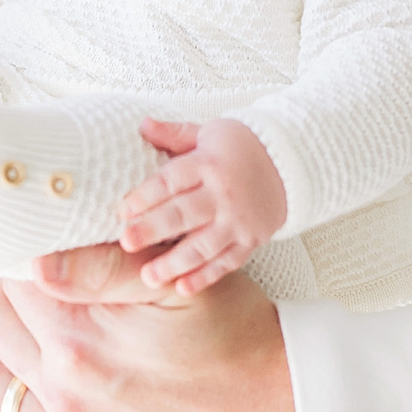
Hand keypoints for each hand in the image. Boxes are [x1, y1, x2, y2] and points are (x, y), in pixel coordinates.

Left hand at [0, 242, 294, 411]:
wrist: (275, 399)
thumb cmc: (230, 325)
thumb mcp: (169, 279)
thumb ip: (98, 264)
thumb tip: (32, 256)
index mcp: (82, 336)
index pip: (18, 276)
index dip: (16, 248)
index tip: (11, 227)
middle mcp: (66, 389)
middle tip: (1, 262)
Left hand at [117, 118, 288, 294]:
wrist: (289, 164)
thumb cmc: (240, 147)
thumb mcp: (207, 132)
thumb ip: (174, 134)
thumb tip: (142, 124)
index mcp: (208, 163)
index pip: (171, 180)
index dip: (145, 196)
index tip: (122, 211)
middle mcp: (223, 194)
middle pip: (183, 214)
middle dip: (153, 230)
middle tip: (126, 242)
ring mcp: (238, 220)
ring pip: (203, 245)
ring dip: (175, 263)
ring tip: (148, 277)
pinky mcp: (250, 240)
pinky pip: (226, 262)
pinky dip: (205, 276)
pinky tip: (182, 288)